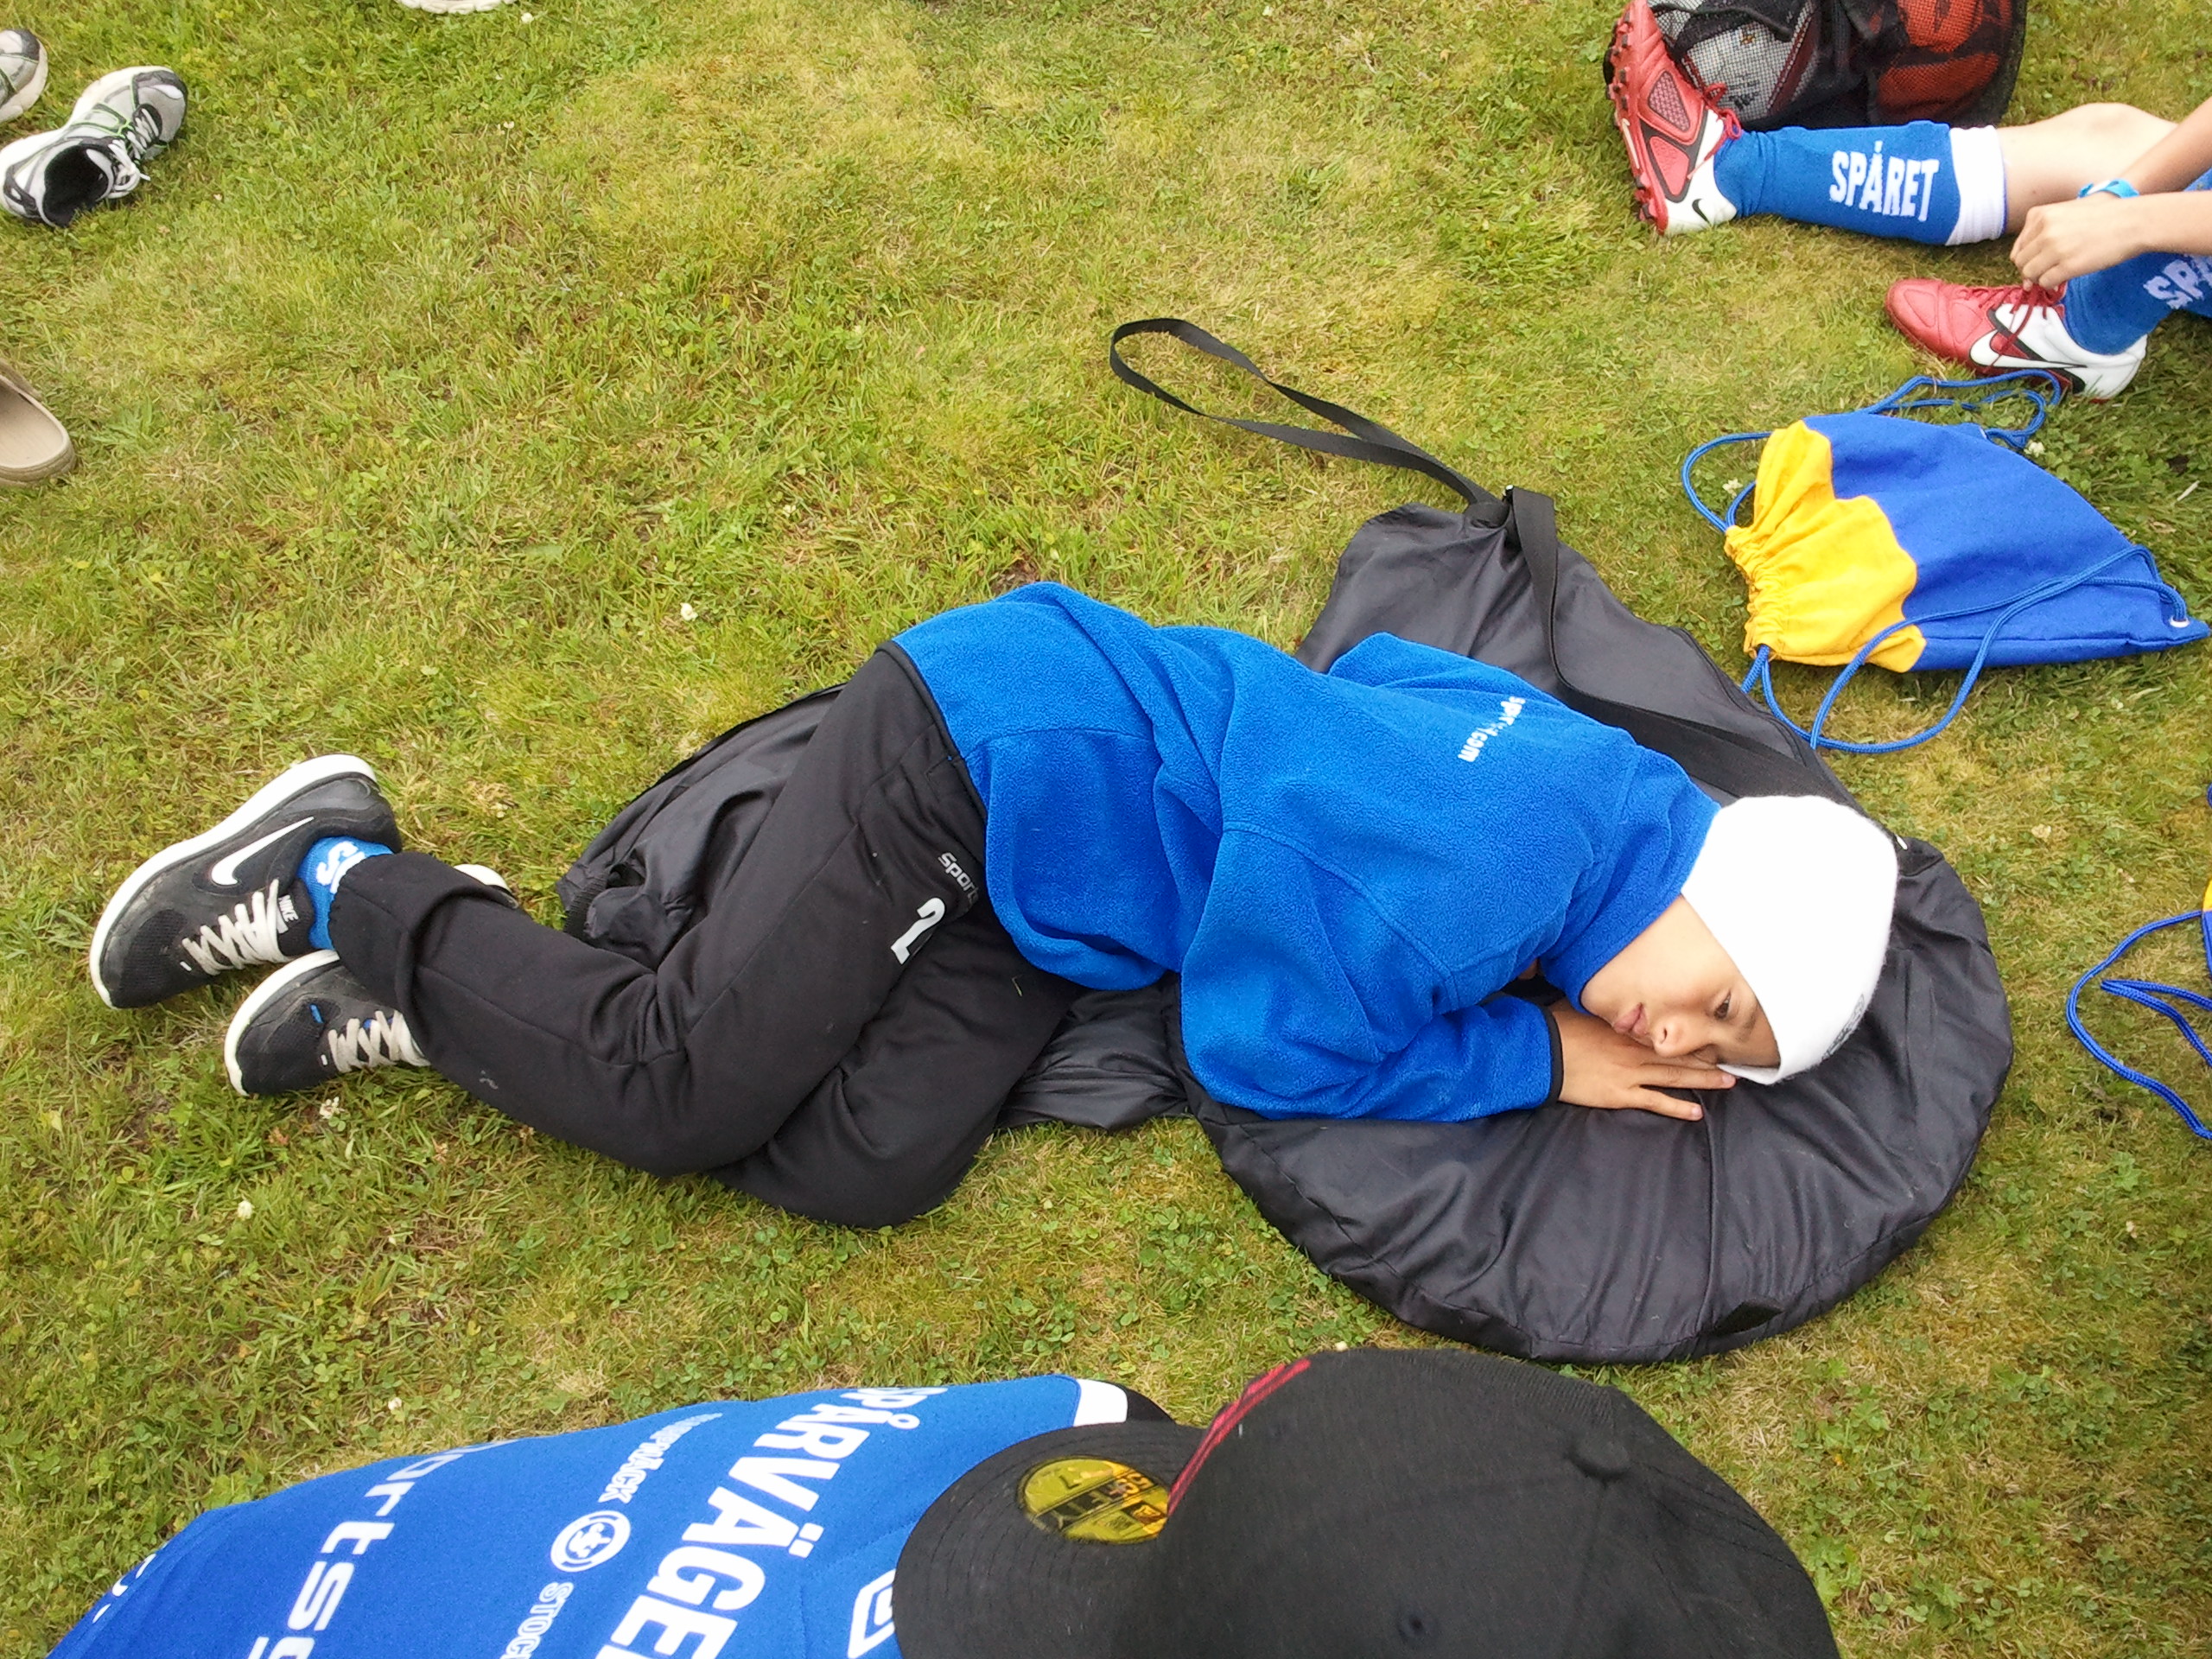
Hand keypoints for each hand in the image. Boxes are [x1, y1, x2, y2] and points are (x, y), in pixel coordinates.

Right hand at [1548, 1005, 1732, 1120]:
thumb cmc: (1558, 1028)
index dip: (1691, 1036)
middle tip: (1733, 1061)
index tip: (1711, 1036)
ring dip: (1703, 1080)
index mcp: (1628, 1029)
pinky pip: (1656, 1102)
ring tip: (1727, 1082)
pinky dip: (1677, 1108)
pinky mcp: (1621, 1094)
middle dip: (1708, 1059)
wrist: (1542, 1052)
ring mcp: (1631, 1073)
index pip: (1667, 1033)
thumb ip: (1604, 1009)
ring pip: (1675, 1077)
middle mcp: (1636, 1050)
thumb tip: (1613, 1000)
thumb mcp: (1583, 1010)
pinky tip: (1696, 1112)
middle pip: (1679, 1055)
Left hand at [2012, 194, 2145, 287]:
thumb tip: (2023, 270)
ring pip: (2029, 274)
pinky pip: (2045, 282)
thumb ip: (2043, 234)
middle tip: (2049, 270)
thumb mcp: (2067, 213)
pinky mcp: (2067, 265)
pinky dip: (2052, 284)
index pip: (2018, 248)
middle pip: (2021, 262)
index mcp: (2040, 215)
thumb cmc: (2103, 217)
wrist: (2133, 221)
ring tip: (2058, 272)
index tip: (2039, 262)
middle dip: (2032, 270)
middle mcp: (2044, 230)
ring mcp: (2055, 248)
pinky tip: (2065, 277)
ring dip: (2040, 278)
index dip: (2027, 259)